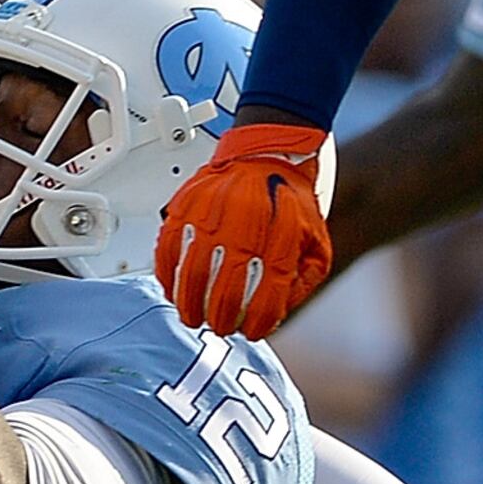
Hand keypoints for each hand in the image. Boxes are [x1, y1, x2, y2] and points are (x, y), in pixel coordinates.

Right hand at [155, 122, 333, 337]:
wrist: (267, 152)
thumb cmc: (289, 199)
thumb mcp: (315, 241)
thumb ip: (302, 279)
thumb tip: (279, 313)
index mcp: (280, 238)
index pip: (267, 297)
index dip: (259, 323)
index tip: (254, 331)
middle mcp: (244, 227)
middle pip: (224, 291)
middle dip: (220, 320)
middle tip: (219, 327)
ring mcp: (211, 215)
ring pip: (192, 274)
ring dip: (189, 304)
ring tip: (193, 316)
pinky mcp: (187, 205)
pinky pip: (169, 247)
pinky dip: (167, 273)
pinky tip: (173, 287)